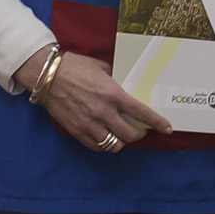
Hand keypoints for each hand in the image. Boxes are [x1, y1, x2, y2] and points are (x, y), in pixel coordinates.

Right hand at [18, 46, 171, 150]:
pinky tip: (104, 136)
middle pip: (130, 135)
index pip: (141, 113)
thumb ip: (115, 80)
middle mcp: (103, 112)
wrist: (48, 75)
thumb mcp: (102, 68)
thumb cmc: (75, 67)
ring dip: (121, 141)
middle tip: (139, 130)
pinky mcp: (76, 130)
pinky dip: (103, 144)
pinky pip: (96, 146)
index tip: (167, 128)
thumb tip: (125, 86)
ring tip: (120, 134)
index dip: (157, 123)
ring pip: (113, 145)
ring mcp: (89, 124)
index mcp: (113, 94)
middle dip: (139, 134)